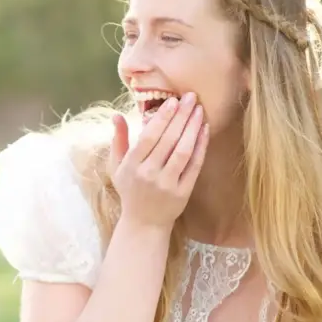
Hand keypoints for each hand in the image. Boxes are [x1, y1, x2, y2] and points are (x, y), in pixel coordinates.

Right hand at [108, 93, 209, 229]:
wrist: (144, 224)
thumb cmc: (130, 190)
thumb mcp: (117, 166)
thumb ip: (118, 140)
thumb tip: (116, 115)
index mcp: (131, 166)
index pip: (149, 137)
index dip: (162, 118)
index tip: (173, 101)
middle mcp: (149, 174)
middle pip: (168, 140)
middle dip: (181, 116)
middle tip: (191, 97)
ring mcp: (167, 184)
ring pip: (183, 151)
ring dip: (193, 129)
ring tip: (199, 110)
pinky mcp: (183, 193)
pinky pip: (194, 166)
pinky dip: (201, 147)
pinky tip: (205, 131)